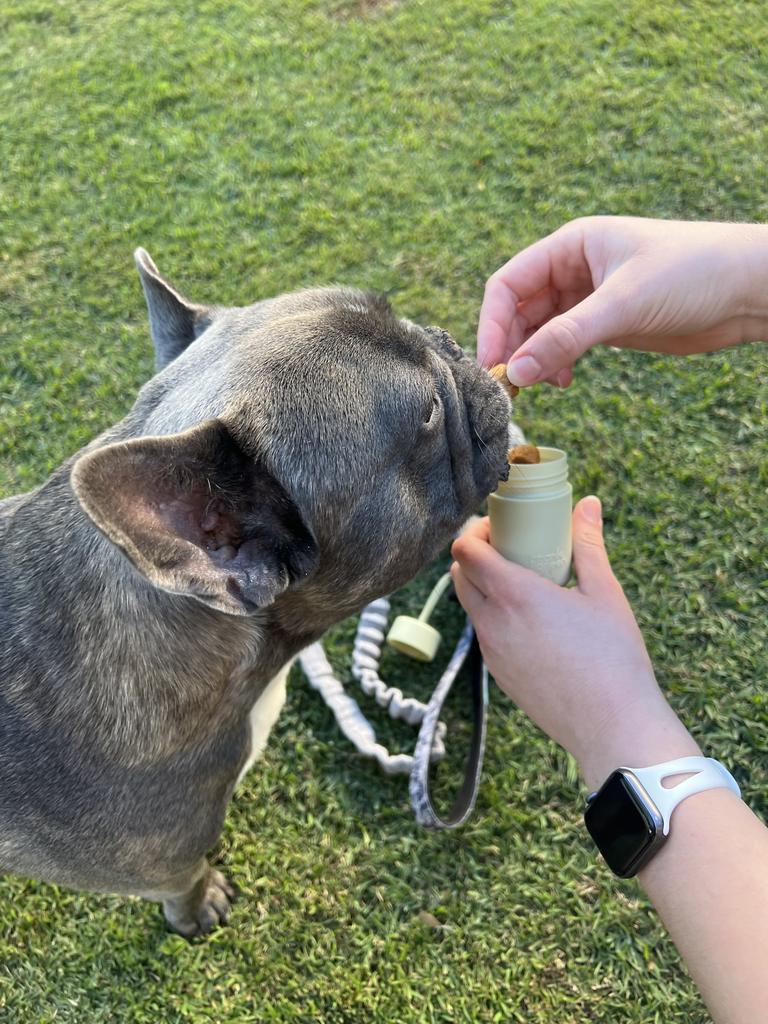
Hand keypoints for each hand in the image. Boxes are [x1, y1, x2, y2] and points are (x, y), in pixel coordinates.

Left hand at [450, 496, 698, 788]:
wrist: (612, 726)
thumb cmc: (614, 657)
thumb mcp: (604, 593)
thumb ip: (588, 544)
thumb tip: (587, 503)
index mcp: (514, 595)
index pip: (465, 551)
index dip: (475, 533)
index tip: (499, 528)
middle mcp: (492, 622)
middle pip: (459, 575)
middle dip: (476, 556)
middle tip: (510, 549)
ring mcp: (492, 652)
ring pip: (470, 606)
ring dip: (483, 586)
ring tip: (522, 582)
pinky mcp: (498, 675)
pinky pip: (485, 634)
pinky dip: (495, 617)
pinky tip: (531, 620)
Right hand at [477, 216, 767, 386]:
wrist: (749, 289)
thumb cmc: (692, 273)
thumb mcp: (623, 304)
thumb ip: (566, 337)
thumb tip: (517, 373)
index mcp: (571, 245)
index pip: (509, 283)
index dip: (492, 323)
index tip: (492, 363)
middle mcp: (573, 269)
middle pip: (519, 310)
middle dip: (511, 346)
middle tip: (509, 385)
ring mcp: (588, 298)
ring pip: (539, 331)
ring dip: (532, 359)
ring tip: (539, 386)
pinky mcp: (606, 323)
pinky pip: (563, 345)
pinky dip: (555, 364)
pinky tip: (562, 381)